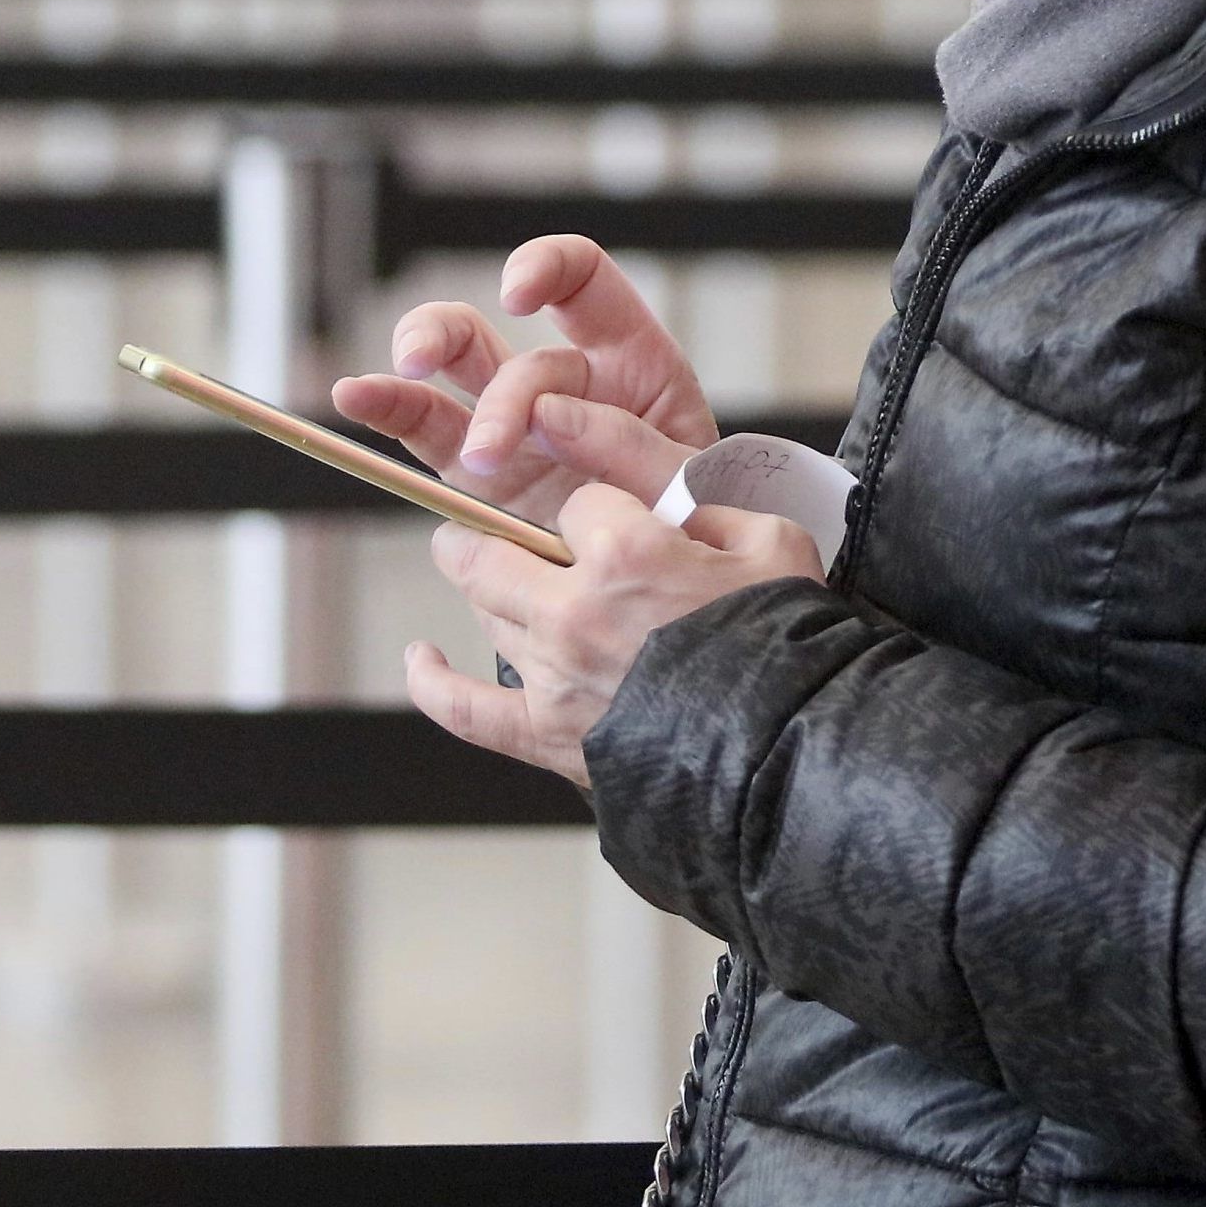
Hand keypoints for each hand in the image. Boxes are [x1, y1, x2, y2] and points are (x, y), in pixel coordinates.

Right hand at [333, 236, 716, 526]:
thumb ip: (630, 445)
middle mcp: (565, 381)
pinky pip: (430, 430)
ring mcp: (518, 424)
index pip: (583, 281)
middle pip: (496, 328)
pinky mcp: (485, 472)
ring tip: (384, 389)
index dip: (547, 267)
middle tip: (446, 387)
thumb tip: (549, 416)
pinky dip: (387, 410)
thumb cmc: (697, 524)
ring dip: (416, 364)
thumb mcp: (689, 480)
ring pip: (451, 367)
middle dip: (460, 344)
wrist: (672, 592)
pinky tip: (354, 396)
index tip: (518, 296)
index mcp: (631, 360)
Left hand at [407, 487, 823, 786]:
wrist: (785, 746)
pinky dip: (433, 682)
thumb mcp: (765, 534)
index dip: (607, 505)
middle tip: (496, 525)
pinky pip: (464, 709)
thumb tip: (637, 460)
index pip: (580, 499)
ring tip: (507, 581)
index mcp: (626, 551)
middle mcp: (572, 609)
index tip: (633, 522)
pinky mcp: (543, 734)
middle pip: (492, 549)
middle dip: (490, 529)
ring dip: (492, 590)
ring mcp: (550, 674)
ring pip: (487, 612)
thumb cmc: (784, 635)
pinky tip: (420, 659)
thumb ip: (692, 487)